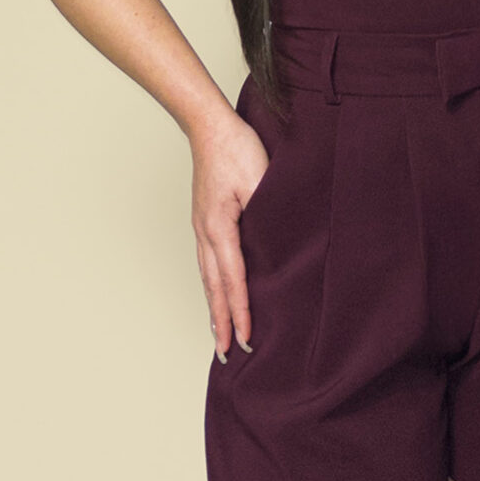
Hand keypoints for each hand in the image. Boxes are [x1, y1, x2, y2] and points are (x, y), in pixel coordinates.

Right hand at [186, 110, 268, 361]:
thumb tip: (278, 242)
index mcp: (219, 228)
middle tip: (228, 354)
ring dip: (213, 308)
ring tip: (218, 335)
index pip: (233, 280)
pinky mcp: (204, 220)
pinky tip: (215, 292)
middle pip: (213, 287)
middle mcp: (206, 233)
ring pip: (207, 278)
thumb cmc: (236, 148)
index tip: (247, 338)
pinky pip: (207, 263)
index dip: (241, 312)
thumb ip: (267, 213)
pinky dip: (211, 286)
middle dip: (221, 322)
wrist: (209, 126)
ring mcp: (201, 227)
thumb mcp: (259, 179)